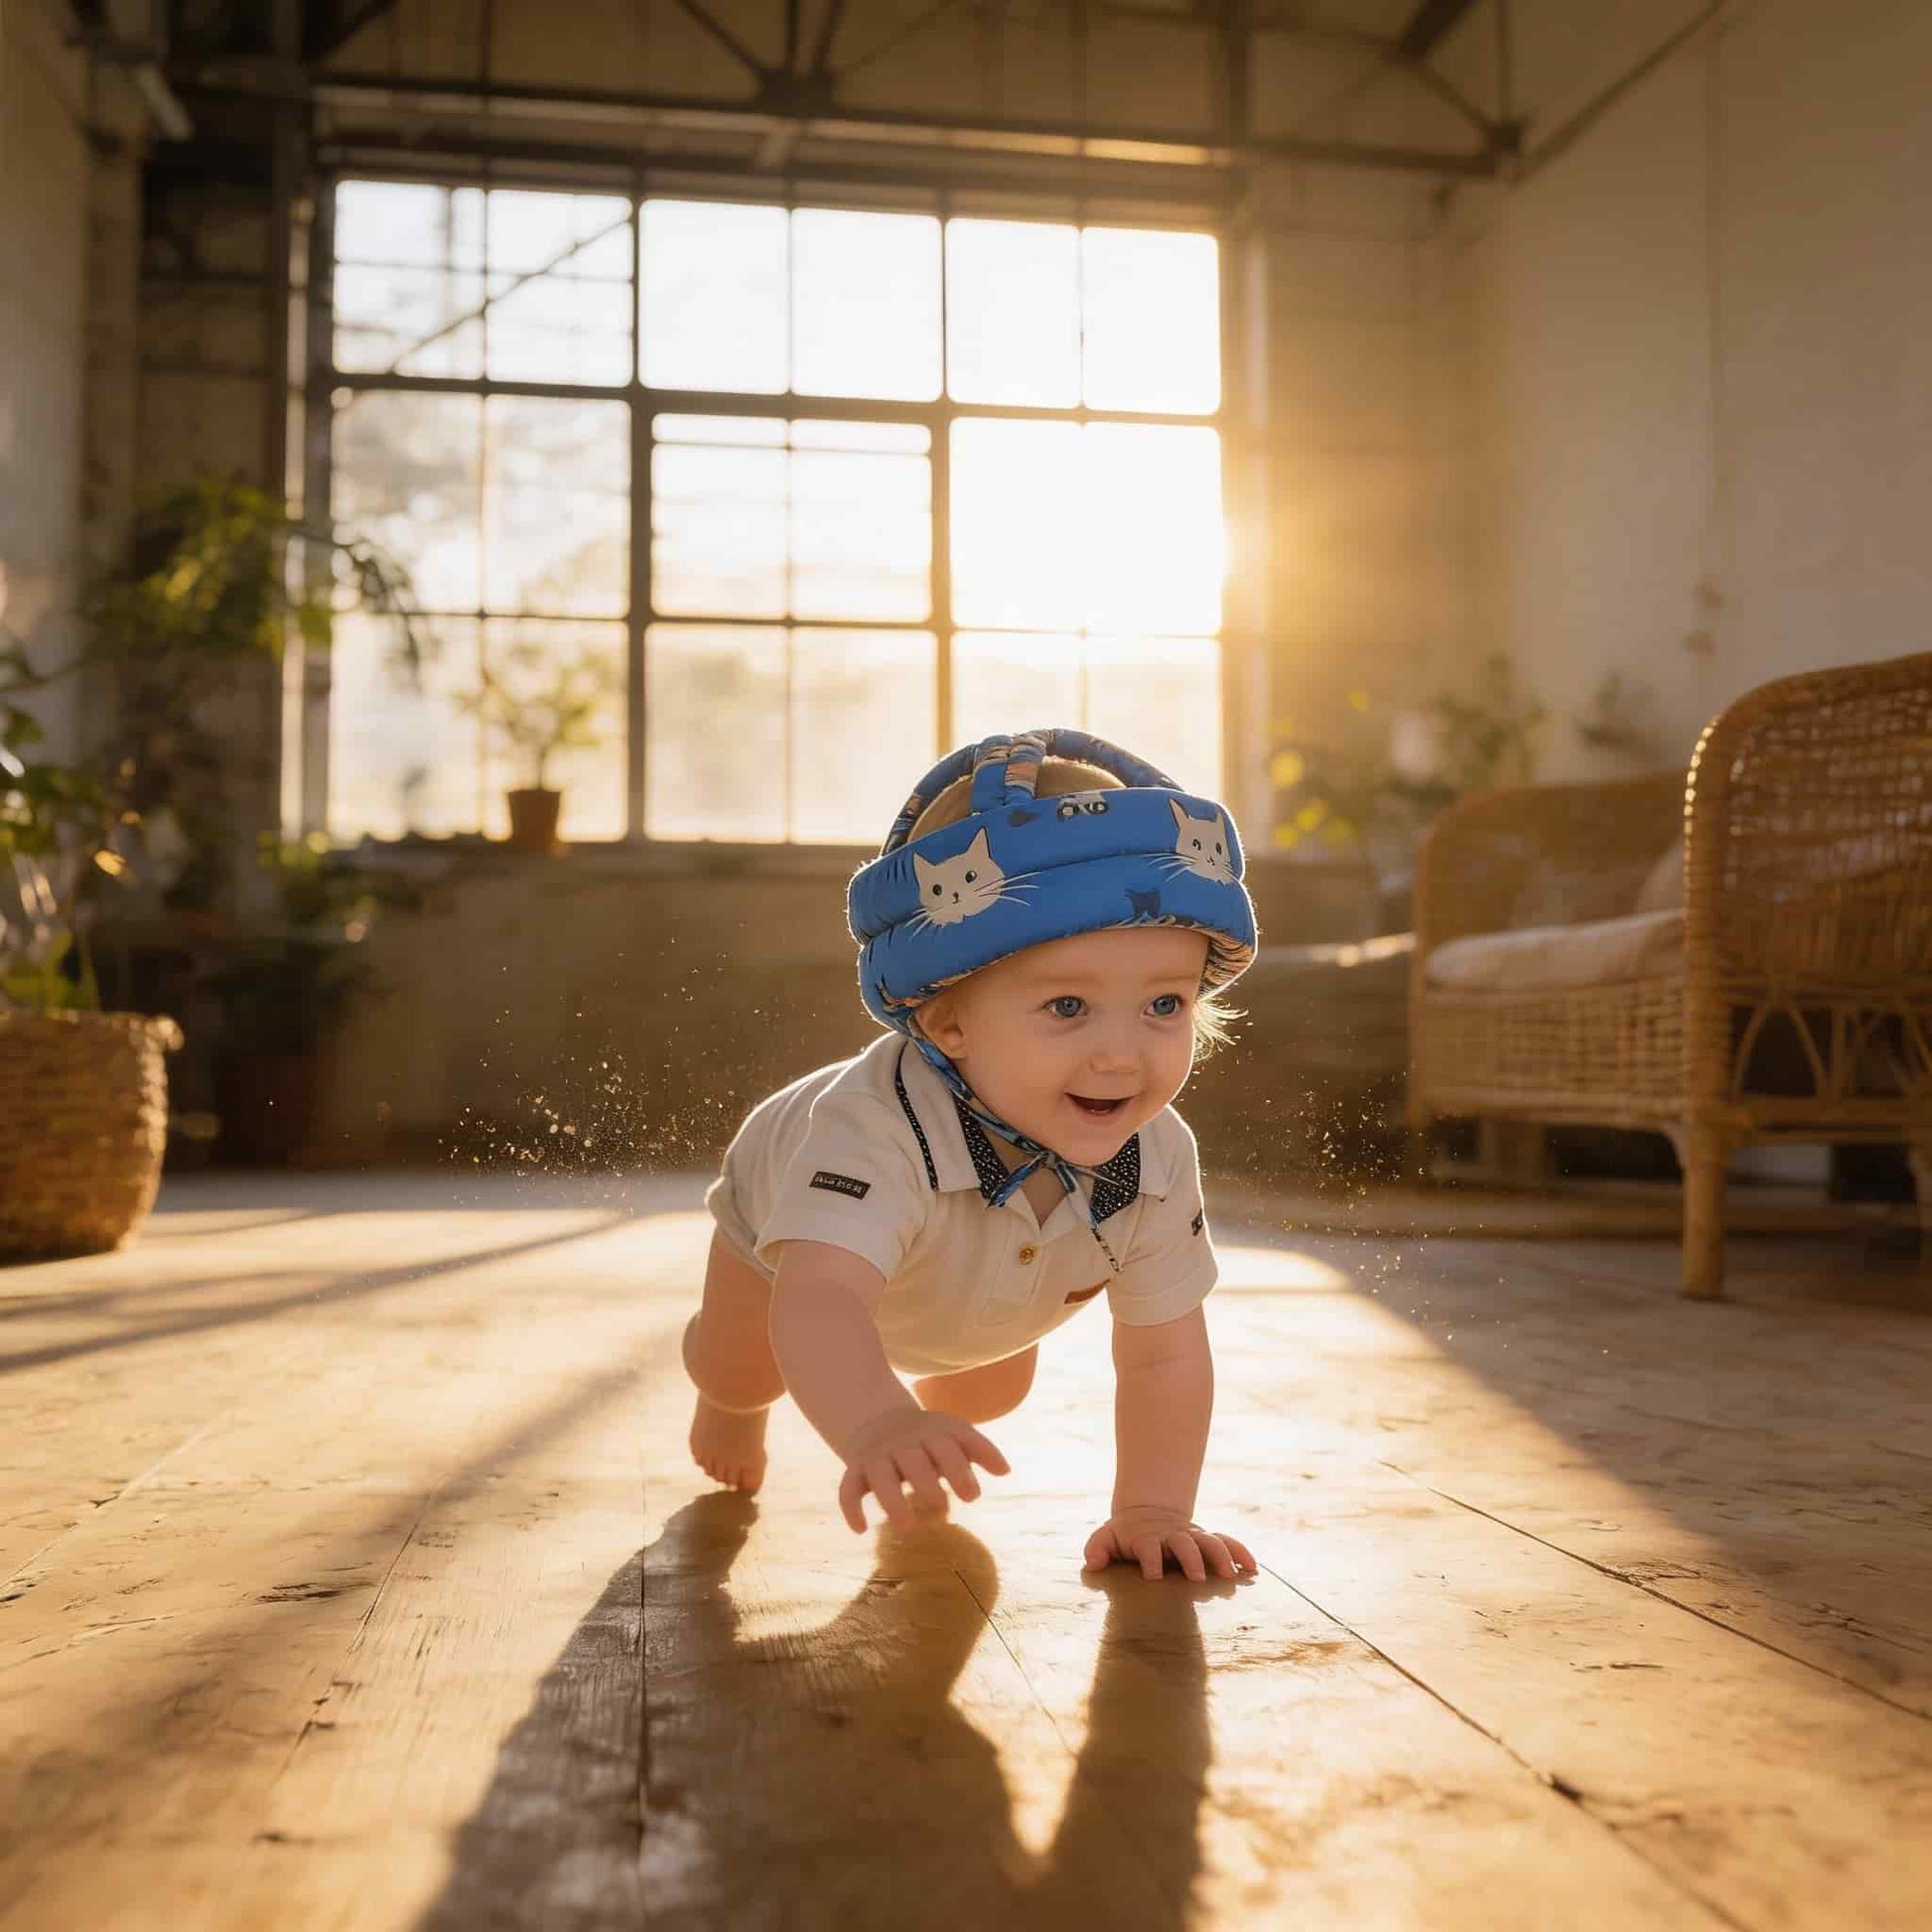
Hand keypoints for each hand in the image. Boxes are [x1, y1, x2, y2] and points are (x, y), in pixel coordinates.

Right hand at [838, 1405, 1009, 1531]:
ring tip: (907, 1526)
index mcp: (931, 1432)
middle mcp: (902, 1443)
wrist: (879, 1420)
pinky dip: (849, 1507)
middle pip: (913, 1460)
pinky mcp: (856, 1471)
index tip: (973, 1496)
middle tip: (941, 1508)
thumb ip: (978, 1450)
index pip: (946, 1446)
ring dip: (891, 1499)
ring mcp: (877, 1456)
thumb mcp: (953, 1434)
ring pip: (879, 1475)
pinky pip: (847, 1488)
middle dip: (926, 1482)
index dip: (959, 1469)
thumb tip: (1005, 1471)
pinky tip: (860, 1529)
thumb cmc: (928, 1438)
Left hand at [1083, 1505, 1256, 1581]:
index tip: (1153, 1577)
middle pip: (1184, 1543)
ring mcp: (1192, 1537)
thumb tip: (1091, 1563)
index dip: (1150, 1561)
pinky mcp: (1207, 1540)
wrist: (1148, 1514)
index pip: (1148, 1548)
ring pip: (1210, 1542)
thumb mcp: (1106, 1537)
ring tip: (1231, 1575)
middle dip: (1191, 1559)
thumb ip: (1097, 1548)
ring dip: (1221, 1556)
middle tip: (1197, 1577)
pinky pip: (1228, 1542)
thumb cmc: (1125, 1535)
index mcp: (1147, 1538)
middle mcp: (1173, 1536)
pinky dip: (1240, 1552)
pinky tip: (1252, 1568)